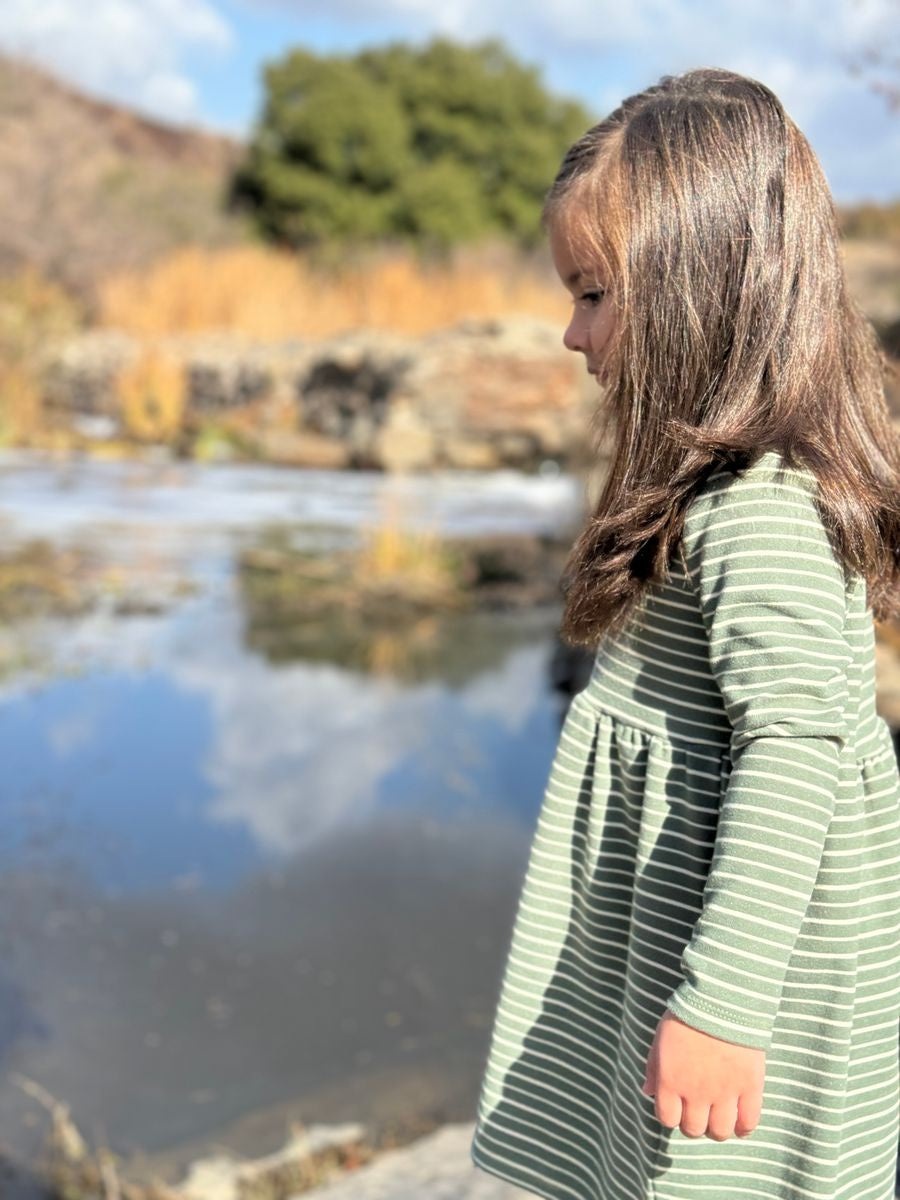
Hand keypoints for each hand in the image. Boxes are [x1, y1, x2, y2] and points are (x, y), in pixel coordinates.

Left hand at [641, 1010, 765, 1140]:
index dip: (672, 1116)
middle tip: (699, 1112)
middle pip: (693, 1129)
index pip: (667, 1119)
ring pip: (720, 1131)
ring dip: (718, 1129)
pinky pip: (748, 1122)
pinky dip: (744, 1128)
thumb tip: (647, 1092)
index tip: (678, 1107)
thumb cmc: (688, 1015)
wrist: (722, 998)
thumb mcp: (661, 1037)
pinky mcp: (749, 1087)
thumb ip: (654, 1067)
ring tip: (719, 1116)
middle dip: (694, 1124)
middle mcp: (696, 1092)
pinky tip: (740, 1122)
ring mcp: (724, 1092)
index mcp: (671, 1080)